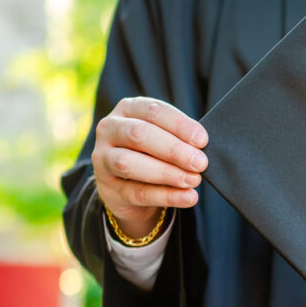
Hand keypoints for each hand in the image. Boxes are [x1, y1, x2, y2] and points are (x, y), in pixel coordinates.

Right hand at [92, 97, 208, 238]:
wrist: (127, 185)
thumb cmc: (151, 153)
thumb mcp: (163, 138)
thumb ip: (178, 138)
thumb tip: (201, 147)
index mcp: (127, 109)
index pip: (153, 111)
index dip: (179, 125)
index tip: (202, 140)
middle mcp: (110, 129)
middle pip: (138, 134)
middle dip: (173, 149)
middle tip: (200, 163)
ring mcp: (103, 159)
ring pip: (129, 164)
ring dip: (166, 173)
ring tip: (193, 180)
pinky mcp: (108, 188)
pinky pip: (137, 193)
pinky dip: (166, 196)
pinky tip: (188, 197)